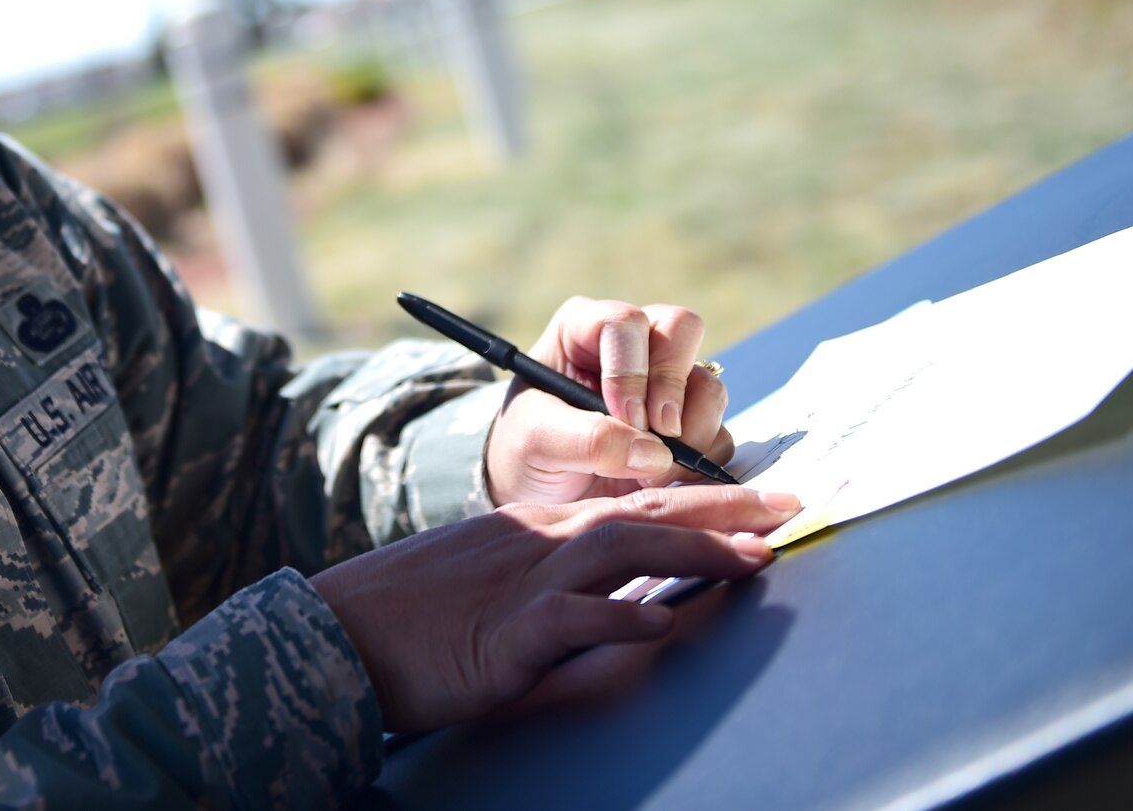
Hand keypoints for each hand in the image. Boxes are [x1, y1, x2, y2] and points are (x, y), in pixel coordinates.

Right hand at [310, 485, 797, 732]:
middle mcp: (538, 542)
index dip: (709, 497)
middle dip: (726, 506)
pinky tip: (664, 625)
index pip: (638, 500)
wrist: (338, 633)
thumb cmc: (412, 615)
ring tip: (755, 557)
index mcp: (536, 528)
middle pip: (646, 509)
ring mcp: (523, 583)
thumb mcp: (491, 582)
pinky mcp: (506, 635)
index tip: (767, 499)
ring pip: (621, 548)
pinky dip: (623, 621)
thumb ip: (555, 582)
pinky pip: (574, 622)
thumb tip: (625, 600)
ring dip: (694, 550)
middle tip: (794, 503)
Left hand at [485, 297, 733, 505]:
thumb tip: (655, 453)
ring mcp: (666, 385)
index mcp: (584, 329)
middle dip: (672, 386)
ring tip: (650, 472)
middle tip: (657, 433)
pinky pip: (719, 433)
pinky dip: (701, 462)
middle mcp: (633, 347)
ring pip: (708, 385)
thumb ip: (588, 439)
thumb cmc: (526, 450)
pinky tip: (662, 481)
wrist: (541, 494)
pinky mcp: (689, 426)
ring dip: (691, 432)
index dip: (630, 368)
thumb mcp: (536, 440)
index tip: (623, 416)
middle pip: (682, 329)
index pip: (624, 322)